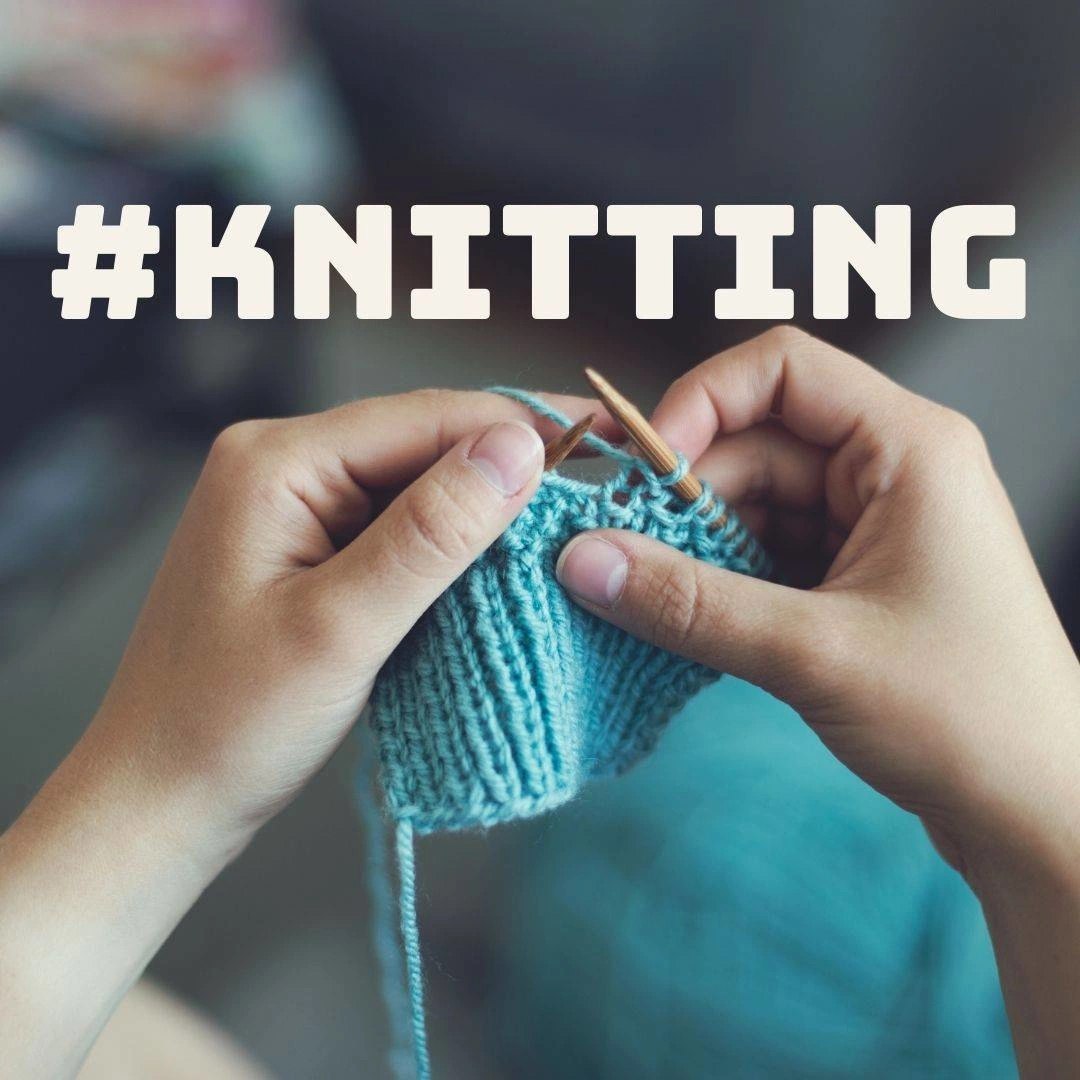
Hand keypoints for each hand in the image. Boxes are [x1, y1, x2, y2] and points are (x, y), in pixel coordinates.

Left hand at [0, 387, 605, 1077]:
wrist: (157, 799)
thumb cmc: (227, 724)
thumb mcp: (341, 628)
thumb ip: (430, 532)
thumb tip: (519, 447)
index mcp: (277, 460)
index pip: (426, 417)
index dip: (523, 428)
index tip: (609, 444)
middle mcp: (283, 464)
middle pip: (424, 444)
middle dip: (510, 468)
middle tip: (603, 491)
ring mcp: (294, 507)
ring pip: (417, 487)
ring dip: (485, 511)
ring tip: (568, 527)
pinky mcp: (308, 550)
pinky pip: (396, 528)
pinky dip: (450, 547)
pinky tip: (500, 564)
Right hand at [556, 327, 1079, 878]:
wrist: (1041, 813)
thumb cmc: (969, 718)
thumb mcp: (814, 651)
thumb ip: (688, 602)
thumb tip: (582, 560)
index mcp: (908, 447)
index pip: (780, 369)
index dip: (697, 404)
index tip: (640, 474)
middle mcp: (889, 469)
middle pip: (755, 442)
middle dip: (684, 497)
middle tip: (617, 554)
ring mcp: (871, 525)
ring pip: (753, 503)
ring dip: (696, 546)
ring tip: (645, 596)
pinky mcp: (854, 578)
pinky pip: (765, 553)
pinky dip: (720, 580)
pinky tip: (682, 616)